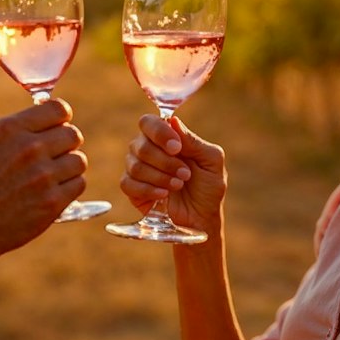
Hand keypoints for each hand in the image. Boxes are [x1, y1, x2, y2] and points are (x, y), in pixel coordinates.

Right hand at [0, 98, 87, 267]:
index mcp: (10, 129)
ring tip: (50, 178)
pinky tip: (51, 193)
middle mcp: (29, 148)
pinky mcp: (53, 201)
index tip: (58, 128)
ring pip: (79, 161)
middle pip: (73, 135)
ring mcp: (43, 175)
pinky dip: (69, 189)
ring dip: (68, 169)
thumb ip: (15, 129)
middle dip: (66, 146)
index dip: (62, 119)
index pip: (59, 109)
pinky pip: (79, 184)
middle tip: (53, 158)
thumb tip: (45, 116)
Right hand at [120, 114, 226, 237]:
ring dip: (160, 177)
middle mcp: (147, 149)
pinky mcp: (132, 188)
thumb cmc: (208, 186)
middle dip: (165, 162)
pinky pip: (128, 183)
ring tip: (178, 185)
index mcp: (166, 137)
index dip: (160, 133)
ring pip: (135, 166)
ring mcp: (137, 168)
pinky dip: (148, 190)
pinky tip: (163, 195)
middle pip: (140, 145)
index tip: (177, 148)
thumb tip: (173, 121)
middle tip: (185, 174)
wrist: (202, 218)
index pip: (148, 122)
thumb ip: (193, 141)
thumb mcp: (211, 161)